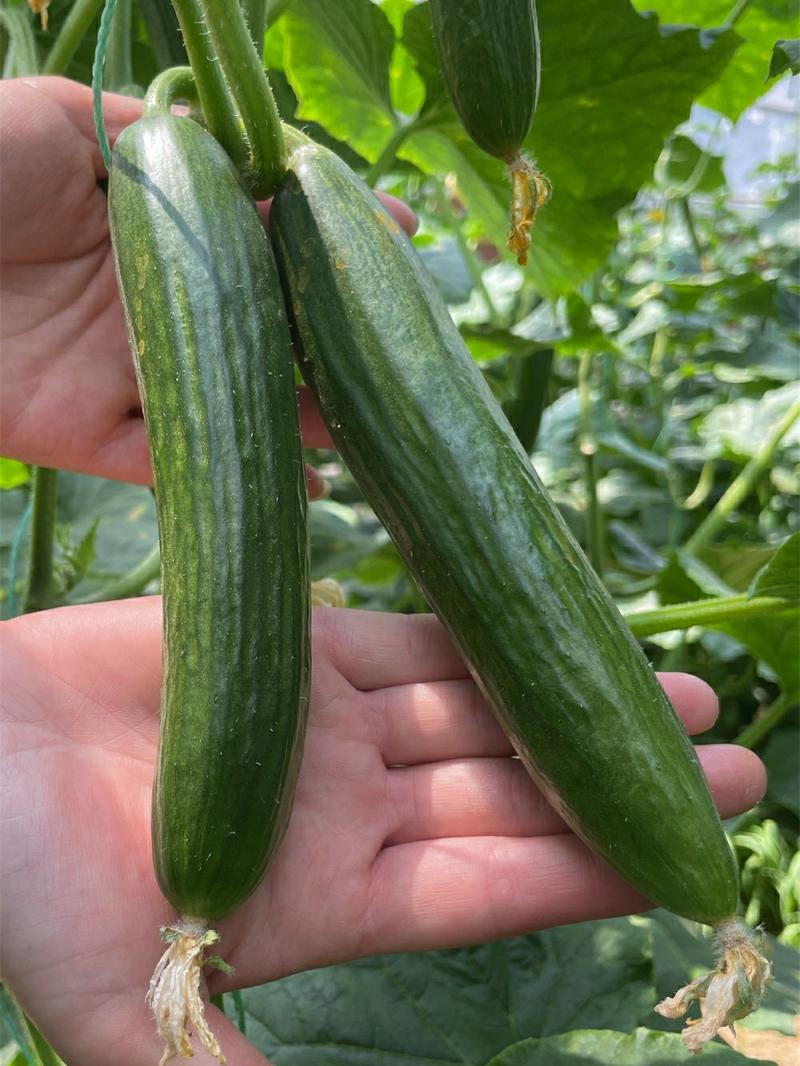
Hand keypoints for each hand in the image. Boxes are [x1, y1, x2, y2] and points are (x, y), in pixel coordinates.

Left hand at [0, 77, 416, 491]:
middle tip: (396, 348)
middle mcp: (148, 303)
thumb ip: (156, 135)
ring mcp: (122, 372)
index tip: (393, 233)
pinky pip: (171, 465)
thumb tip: (242, 146)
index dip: (322, 230)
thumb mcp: (59, 120)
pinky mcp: (89, 435)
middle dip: (326, 335)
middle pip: (255, 324)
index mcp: (148, 226)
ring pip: (229, 398)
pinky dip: (232, 474)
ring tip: (366, 421)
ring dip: (297, 413)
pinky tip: (304, 482)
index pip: (255, 227)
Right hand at [1, 599, 764, 1065]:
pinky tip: (550, 615)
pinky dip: (481, 626)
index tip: (696, 849)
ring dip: (570, 693)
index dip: (595, 866)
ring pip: (477, 704)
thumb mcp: (121, 1010)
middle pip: (512, 789)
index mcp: (334, 901)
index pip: (496, 885)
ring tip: (679, 688)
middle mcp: (352, 810)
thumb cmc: (24, 882)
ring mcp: (330, 723)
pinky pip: (412, 632)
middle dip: (614, 773)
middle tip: (730, 754)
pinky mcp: (296, 645)